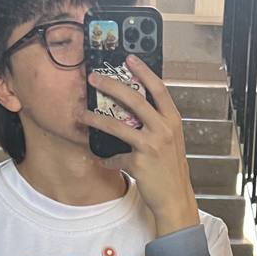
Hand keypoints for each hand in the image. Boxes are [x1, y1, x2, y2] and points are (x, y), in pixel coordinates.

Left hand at [77, 55, 201, 235]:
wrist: (175, 198)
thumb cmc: (170, 169)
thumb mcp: (170, 141)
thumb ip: (157, 123)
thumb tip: (136, 110)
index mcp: (172, 120)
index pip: (158, 89)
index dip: (143, 71)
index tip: (129, 58)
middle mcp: (164, 129)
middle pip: (134, 99)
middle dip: (111, 85)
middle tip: (94, 78)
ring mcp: (151, 145)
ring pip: (117, 125)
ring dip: (96, 119)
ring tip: (81, 114)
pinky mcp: (139, 163)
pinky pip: (115, 157)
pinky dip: (106, 158)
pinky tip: (100, 158)